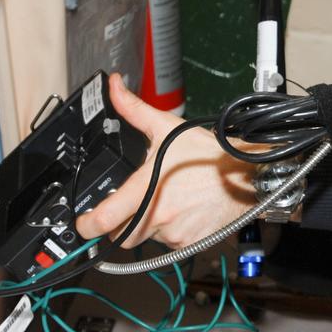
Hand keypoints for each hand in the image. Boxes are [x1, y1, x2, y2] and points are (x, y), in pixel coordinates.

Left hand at [74, 75, 257, 249]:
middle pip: (121, 234)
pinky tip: (181, 209)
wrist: (249, 176)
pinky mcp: (188, 244)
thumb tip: (114, 88)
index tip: (83, 223)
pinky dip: (169, 229)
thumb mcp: (168, 128)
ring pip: (146, 237)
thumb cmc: (211, 154)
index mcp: (146, 189)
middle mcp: (158, 215)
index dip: (86, 226)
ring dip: (147, 223)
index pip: (105, 221)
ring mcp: (174, 233)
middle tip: (129, 205)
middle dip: (120, 222)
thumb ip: (134, 109)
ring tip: (165, 199)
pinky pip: (168, 243)